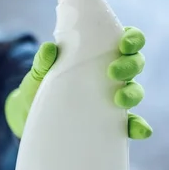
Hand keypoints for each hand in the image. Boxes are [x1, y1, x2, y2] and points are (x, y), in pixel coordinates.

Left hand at [5, 26, 151, 138]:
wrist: (29, 114)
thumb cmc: (39, 86)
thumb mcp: (39, 72)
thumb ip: (43, 61)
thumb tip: (48, 48)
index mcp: (98, 55)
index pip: (124, 40)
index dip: (132, 39)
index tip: (124, 43)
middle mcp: (110, 74)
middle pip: (134, 64)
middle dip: (129, 65)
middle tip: (112, 71)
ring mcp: (112, 97)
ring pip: (134, 91)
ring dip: (132, 94)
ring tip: (119, 99)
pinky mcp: (109, 121)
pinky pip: (130, 123)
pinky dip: (138, 126)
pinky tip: (139, 130)